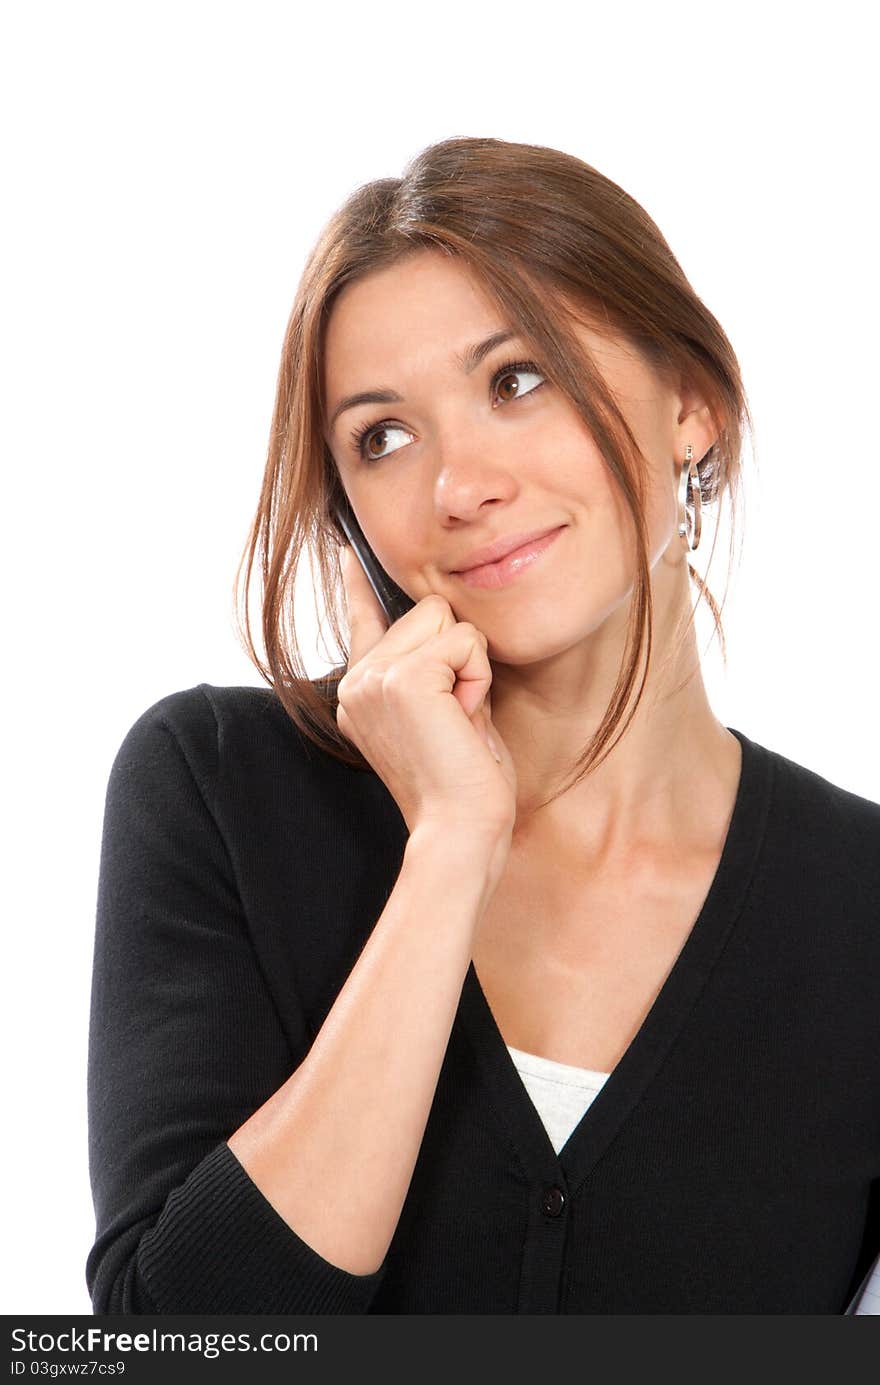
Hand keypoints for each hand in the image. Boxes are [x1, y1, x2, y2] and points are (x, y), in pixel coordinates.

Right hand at [335, 544, 516, 840]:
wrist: (459, 830)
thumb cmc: (463, 783)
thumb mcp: (445, 714)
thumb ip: (433, 670)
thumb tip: (444, 621)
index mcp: (361, 692)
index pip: (361, 621)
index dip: (358, 587)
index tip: (348, 553)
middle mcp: (357, 681)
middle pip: (428, 610)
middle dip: (460, 657)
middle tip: (456, 718)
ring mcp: (374, 678)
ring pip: (446, 620)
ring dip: (470, 669)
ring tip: (459, 721)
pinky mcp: (402, 679)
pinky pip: (465, 642)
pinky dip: (478, 680)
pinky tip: (464, 720)